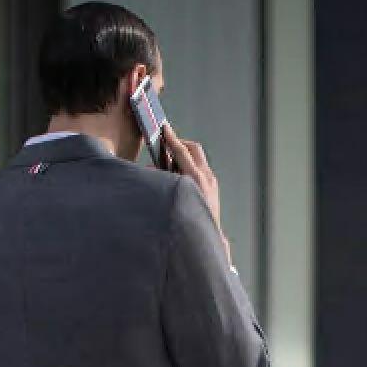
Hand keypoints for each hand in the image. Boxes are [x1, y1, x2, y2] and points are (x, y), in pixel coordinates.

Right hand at [161, 122, 225, 243]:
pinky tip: (180, 176)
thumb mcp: (171, 199)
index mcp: (195, 178)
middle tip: (167, 145)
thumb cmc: (187, 223)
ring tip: (171, 163)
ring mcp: (211, 181)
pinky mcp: (213, 186)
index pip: (181, 151)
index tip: (164, 128)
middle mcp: (206, 177)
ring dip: (184, 155)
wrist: (208, 238)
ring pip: (197, 158)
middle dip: (179, 143)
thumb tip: (152, 170)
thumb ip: (161, 182)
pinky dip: (190, 166)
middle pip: (193, 148)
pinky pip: (201, 168)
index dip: (170, 138)